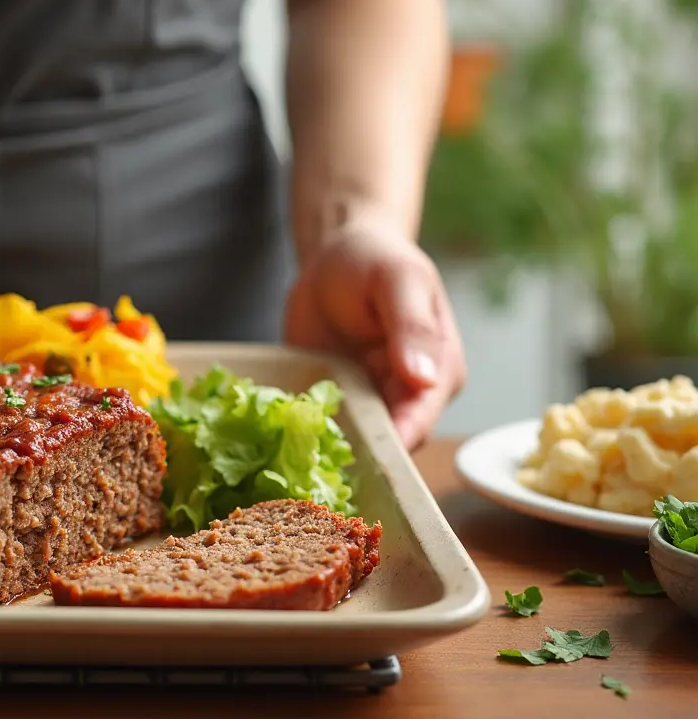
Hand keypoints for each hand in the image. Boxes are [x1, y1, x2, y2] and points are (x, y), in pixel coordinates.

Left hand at [283, 226, 465, 449]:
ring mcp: (369, 402)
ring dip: (326, 450)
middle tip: (313, 464)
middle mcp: (408, 398)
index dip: (393, 444)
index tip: (361, 460)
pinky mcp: (335, 401)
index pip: (420, 423)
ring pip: (353, 443)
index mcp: (439, 374)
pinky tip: (280, 437)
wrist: (336, 254)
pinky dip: (305, 434)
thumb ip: (413, 328)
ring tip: (293, 455)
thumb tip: (424, 379)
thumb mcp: (398, 282)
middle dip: (354, 455)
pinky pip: (322, 428)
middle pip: (387, 444)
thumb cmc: (377, 260)